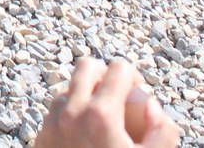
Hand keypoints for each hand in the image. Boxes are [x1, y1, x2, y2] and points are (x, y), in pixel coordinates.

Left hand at [33, 58, 179, 147]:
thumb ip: (163, 131)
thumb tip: (152, 107)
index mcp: (101, 114)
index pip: (119, 69)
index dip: (135, 78)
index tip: (139, 96)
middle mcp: (71, 111)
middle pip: (87, 66)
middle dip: (106, 76)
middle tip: (120, 100)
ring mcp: (51, 123)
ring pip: (68, 88)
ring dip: (86, 95)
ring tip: (103, 121)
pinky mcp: (40, 136)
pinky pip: (55, 111)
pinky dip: (71, 113)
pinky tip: (85, 137)